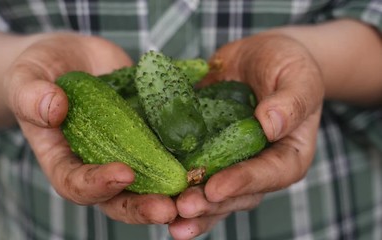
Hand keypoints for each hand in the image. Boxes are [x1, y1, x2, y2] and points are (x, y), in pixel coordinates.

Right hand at [3, 32, 177, 223]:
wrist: (71, 60)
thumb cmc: (41, 72)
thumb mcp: (27, 78)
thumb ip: (31, 95)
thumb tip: (53, 108)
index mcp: (64, 160)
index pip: (77, 185)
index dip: (99, 185)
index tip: (123, 173)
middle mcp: (98, 163)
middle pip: (120, 199)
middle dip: (144, 206)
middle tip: (169, 209)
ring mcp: (127, 151)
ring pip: (151, 182)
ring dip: (173, 191)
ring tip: (196, 191)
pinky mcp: (149, 133)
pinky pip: (168, 150)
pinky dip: (187, 157)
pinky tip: (209, 157)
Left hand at [169, 33, 323, 238]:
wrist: (257, 58)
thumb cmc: (286, 65)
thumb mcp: (298, 76)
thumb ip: (291, 100)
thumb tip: (272, 125)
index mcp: (288, 155)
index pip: (269, 174)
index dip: (243, 183)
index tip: (216, 188)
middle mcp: (258, 167)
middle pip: (236, 194)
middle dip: (209, 204)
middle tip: (182, 208)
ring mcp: (230, 162)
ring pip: (212, 194)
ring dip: (191, 206)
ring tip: (167, 217)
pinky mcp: (206, 152)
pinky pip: (191, 170)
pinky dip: (173, 183)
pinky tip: (153, 194)